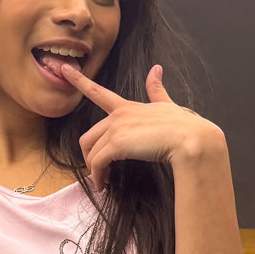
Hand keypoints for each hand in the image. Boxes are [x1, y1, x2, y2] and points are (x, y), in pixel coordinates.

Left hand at [61, 62, 220, 191]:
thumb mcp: (167, 104)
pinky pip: (97, 163)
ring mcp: (117, 129)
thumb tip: (156, 68)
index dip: (79, 80)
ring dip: (94, 170)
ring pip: (91, 151)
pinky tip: (103, 184)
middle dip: (89, 156)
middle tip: (98, 171)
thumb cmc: (183, 126)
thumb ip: (157, 90)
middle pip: (88, 136)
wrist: (191, 140)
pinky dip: (97, 176)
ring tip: (102, 181)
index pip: (98, 92)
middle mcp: (118, 116)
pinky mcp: (117, 145)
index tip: (64, 70)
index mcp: (127, 106)